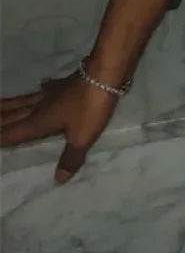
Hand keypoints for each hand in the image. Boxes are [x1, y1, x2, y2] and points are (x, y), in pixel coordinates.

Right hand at [0, 68, 122, 182]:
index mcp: (39, 122)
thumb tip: (58, 179)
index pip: (13, 133)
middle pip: (14, 114)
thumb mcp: (82, 137)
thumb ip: (70, 158)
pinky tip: (40, 85)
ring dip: (11, 103)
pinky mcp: (68, 82)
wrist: (105, 73)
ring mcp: (54, 92)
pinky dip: (43, 88)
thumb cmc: (90, 107)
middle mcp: (41, 106)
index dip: (0, 137)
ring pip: (27, 100)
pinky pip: (50, 86)